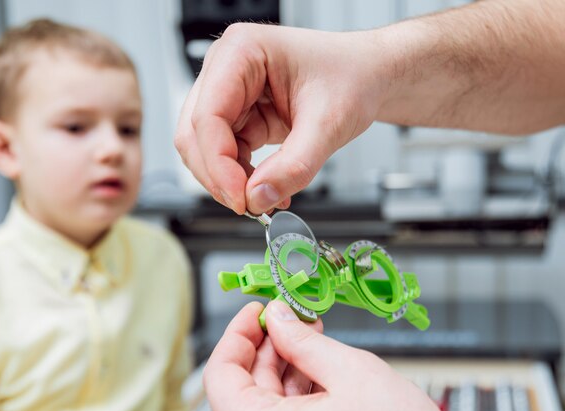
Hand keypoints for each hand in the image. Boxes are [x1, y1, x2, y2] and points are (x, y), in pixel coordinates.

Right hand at [175, 24, 389, 213]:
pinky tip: (266, 188)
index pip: (208, 116)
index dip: (218, 164)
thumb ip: (294, 166)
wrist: (368, 76)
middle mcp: (226, 69)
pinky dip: (241, 178)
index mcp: (242, 52)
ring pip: (205, 149)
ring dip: (229, 180)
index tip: (240, 197)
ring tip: (263, 198)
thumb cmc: (352, 76)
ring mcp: (230, 94)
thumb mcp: (329, 123)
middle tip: (248, 204)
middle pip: (196, 134)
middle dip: (219, 175)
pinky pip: (226, 155)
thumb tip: (258, 197)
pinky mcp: (240, 116)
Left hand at [203, 300, 467, 410]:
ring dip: (285, 359)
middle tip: (288, 314)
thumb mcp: (348, 371)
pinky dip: (298, 382)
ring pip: (266, 396)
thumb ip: (301, 340)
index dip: (236, 334)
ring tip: (309, 331)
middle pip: (243, 384)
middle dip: (267, 343)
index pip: (220, 375)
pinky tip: (318, 358)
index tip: (255, 311)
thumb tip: (277, 315)